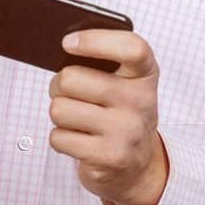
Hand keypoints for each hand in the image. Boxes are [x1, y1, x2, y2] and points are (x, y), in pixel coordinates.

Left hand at [47, 29, 168, 204]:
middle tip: (67, 91)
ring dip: (59, 114)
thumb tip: (64, 48)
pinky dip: (61, 139)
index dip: (95, 41)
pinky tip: (79, 139)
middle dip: (59, 85)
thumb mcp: (125, 82)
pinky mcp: (109, 157)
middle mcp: (140, 101)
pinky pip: (58, 138)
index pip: (131, 49)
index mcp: (145, 74)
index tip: (68, 42)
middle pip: (72, 78)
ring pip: (59, 109)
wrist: (138, 164)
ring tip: (75, 118)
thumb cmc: (121, 112)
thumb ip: (103, 62)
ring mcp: (126, 131)